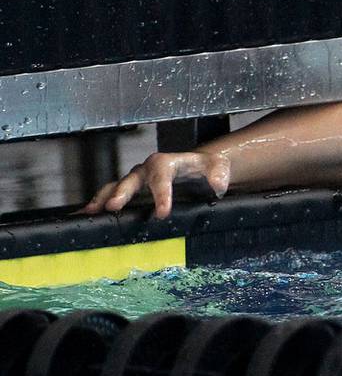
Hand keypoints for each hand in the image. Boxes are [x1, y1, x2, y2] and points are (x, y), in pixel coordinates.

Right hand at [80, 152, 230, 219]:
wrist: (199, 167)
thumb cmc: (208, 167)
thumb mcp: (218, 166)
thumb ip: (218, 173)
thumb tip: (217, 184)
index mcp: (168, 162)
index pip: (162, 176)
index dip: (161, 194)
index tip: (163, 212)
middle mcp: (148, 169)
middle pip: (132, 178)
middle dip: (122, 192)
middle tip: (113, 206)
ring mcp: (137, 178)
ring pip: (117, 185)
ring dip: (104, 197)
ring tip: (91, 211)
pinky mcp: (132, 189)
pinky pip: (113, 193)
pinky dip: (100, 202)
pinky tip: (88, 213)